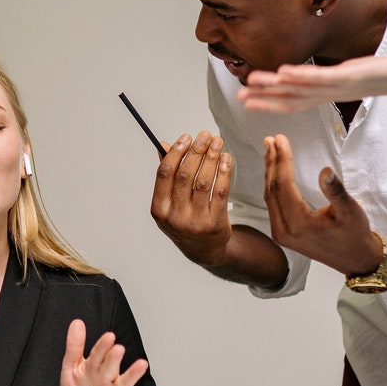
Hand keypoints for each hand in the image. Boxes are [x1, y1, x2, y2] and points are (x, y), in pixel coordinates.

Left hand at [59, 319, 154, 385]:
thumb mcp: (71, 368)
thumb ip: (74, 346)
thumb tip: (76, 322)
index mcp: (94, 367)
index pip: (98, 354)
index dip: (102, 346)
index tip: (109, 336)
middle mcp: (107, 379)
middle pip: (110, 367)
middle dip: (114, 359)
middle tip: (118, 349)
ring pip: (124, 384)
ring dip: (133, 375)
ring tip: (142, 365)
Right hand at [150, 131, 233, 266]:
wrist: (203, 250)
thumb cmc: (184, 219)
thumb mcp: (169, 202)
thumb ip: (167, 175)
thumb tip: (164, 145)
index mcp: (159, 210)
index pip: (165, 174)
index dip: (176, 152)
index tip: (186, 137)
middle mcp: (175, 218)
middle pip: (185, 176)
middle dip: (197, 151)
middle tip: (206, 135)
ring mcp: (195, 222)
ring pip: (204, 182)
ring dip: (212, 158)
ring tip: (218, 142)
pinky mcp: (215, 224)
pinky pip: (220, 192)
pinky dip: (224, 172)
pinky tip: (226, 159)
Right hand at [238, 55, 386, 113]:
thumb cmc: (375, 76)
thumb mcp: (345, 77)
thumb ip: (325, 79)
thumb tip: (312, 76)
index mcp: (323, 95)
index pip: (290, 102)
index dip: (266, 103)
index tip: (245, 101)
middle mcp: (325, 94)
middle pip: (288, 99)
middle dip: (263, 99)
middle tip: (239, 97)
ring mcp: (335, 87)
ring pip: (299, 89)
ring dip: (274, 86)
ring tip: (253, 81)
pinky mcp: (347, 78)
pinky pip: (320, 78)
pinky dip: (301, 77)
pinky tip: (284, 72)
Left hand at [263, 134, 382, 274]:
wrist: (356, 260)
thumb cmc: (356, 234)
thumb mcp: (350, 211)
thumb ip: (336, 191)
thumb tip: (325, 170)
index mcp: (299, 224)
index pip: (284, 185)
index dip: (282, 159)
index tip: (280, 138)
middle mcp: (284, 231)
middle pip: (273, 189)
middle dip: (272, 162)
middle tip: (271, 138)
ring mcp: (281, 234)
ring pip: (270, 196)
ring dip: (270, 171)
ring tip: (270, 148)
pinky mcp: (282, 234)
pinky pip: (273, 204)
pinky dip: (273, 185)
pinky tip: (274, 170)